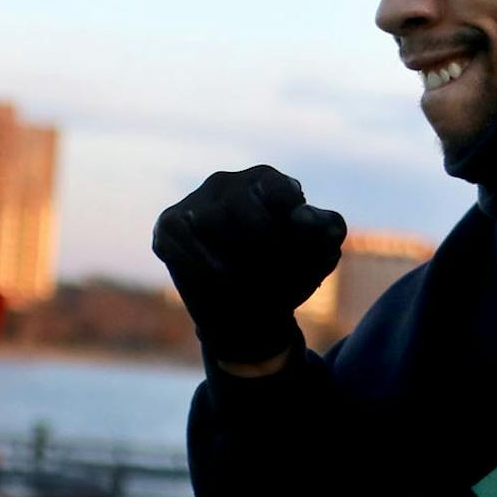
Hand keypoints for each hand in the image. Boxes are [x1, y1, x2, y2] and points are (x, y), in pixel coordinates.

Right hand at [151, 165, 346, 365]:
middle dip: (268, 258)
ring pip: (214, 226)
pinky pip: (184, 241)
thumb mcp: (321, 254)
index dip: (294, 233)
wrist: (246, 316)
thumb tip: (304, 217)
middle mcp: (229, 182)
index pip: (282, 195)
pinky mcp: (168, 224)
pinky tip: (220, 284)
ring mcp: (196, 201)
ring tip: (253, 290)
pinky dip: (204, 269)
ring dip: (238, 268)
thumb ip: (328, 228)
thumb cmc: (286, 275)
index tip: (303, 255)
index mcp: (268, 180)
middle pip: (249, 215)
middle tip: (278, 284)